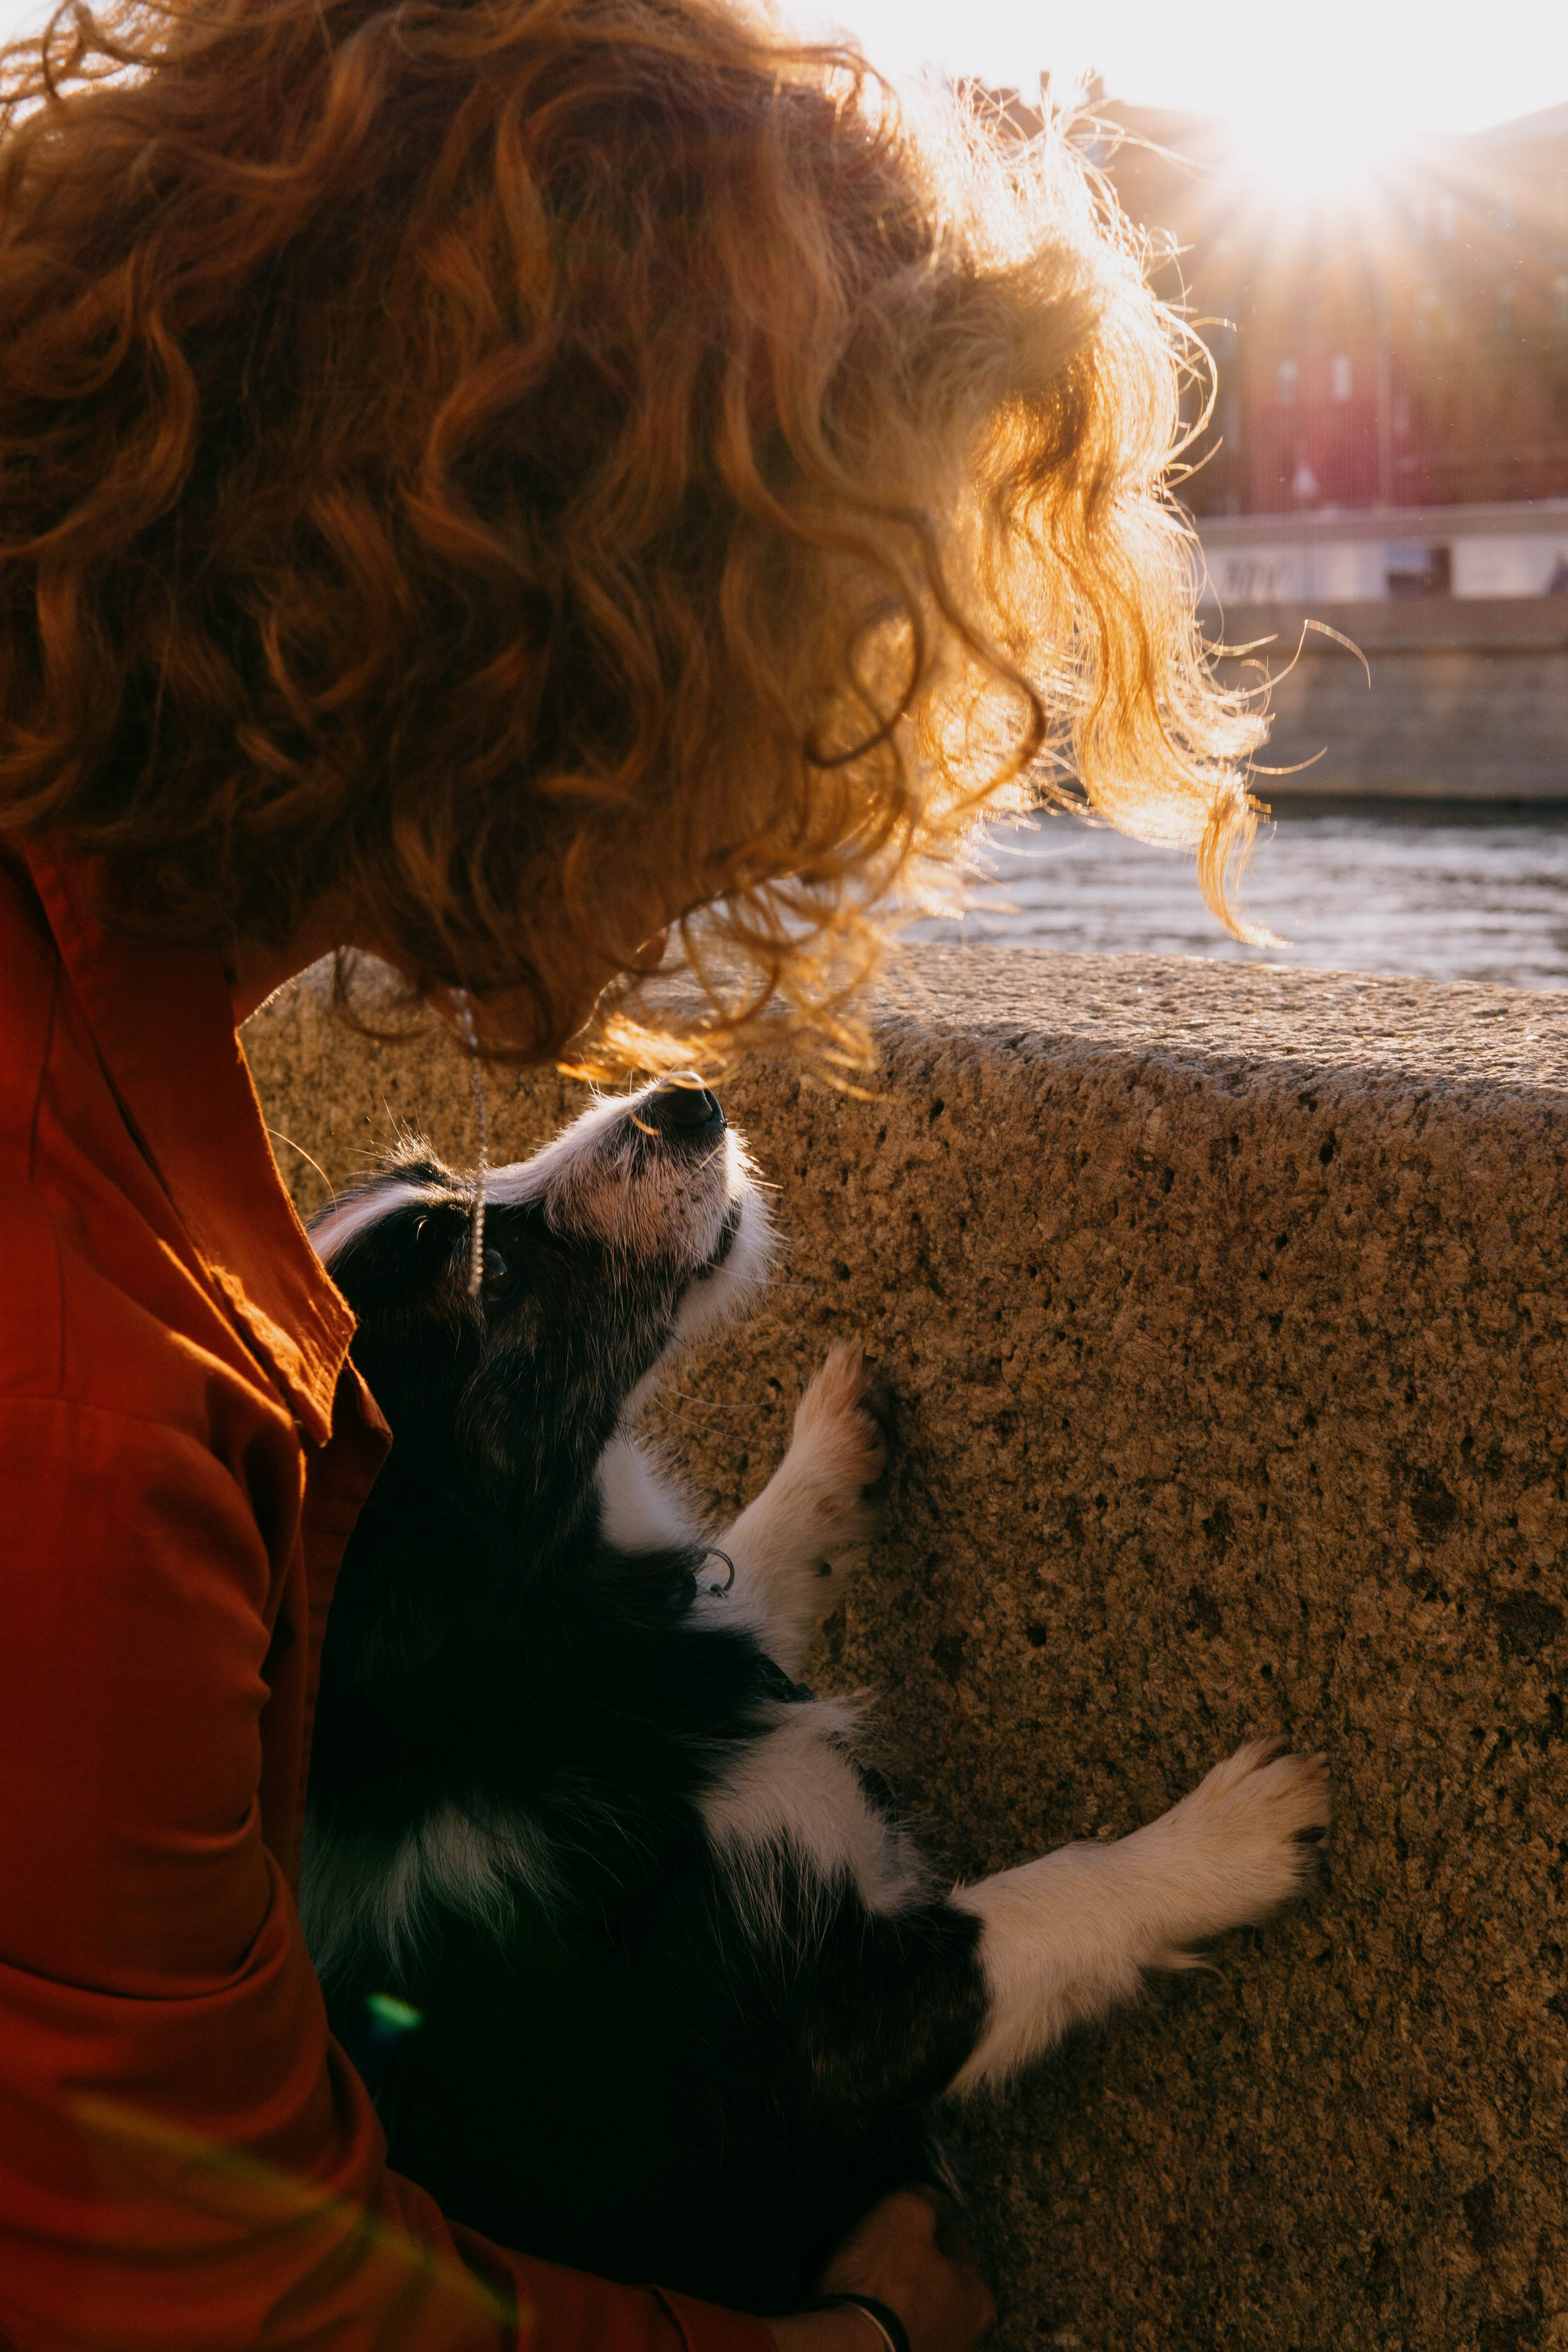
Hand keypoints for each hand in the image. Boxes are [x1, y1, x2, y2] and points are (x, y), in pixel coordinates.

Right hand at [767, 2187, 995, 2351]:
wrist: (844, 2351)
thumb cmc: (882, 2283)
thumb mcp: (905, 2213)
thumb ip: (924, 2195)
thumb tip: (928, 2194)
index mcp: (979, 2300)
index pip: (954, 2241)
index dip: (926, 2220)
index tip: (901, 2214)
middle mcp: (965, 2338)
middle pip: (936, 2278)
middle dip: (912, 2260)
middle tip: (882, 2243)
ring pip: (913, 2307)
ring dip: (895, 2293)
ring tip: (864, 2274)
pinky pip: (891, 2330)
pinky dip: (879, 2317)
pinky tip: (859, 2304)